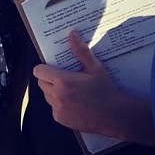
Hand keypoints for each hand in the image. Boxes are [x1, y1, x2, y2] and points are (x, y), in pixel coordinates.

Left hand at [33, 30, 154, 144]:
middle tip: (63, 77)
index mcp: (63, 81)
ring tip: (70, 90)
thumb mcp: (95, 68)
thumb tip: (72, 34)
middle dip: (49, 79)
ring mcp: (58, 109)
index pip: (39, 71)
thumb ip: (81, 51)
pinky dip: (60, 105)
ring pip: (47, 95)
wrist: (115, 116)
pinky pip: (54, 108)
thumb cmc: (106, 90)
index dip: (44, 68)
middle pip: (41, 83)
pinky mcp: (61, 119)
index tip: (53, 67)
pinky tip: (74, 102)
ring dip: (53, 91)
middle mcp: (57, 96)